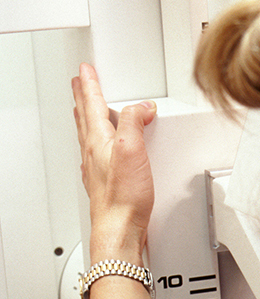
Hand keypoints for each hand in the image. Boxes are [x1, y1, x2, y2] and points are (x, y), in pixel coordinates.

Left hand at [71, 63, 156, 252]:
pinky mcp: (105, 181)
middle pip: (85, 117)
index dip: (91, 85)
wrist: (118, 228)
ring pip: (88, 134)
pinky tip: (101, 146)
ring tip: (85, 107)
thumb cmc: (123, 196)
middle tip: (79, 83)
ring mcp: (96, 167)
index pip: (92, 104)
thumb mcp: (132, 150)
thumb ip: (135, 123)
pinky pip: (97, 152)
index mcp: (98, 140)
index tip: (86, 70)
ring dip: (87, 116)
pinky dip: (98, 141)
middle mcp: (93, 152)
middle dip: (83, 97)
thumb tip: (140, 108)